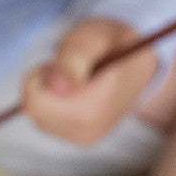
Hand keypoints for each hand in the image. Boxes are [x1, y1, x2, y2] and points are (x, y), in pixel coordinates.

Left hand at [22, 17, 157, 143]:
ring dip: (49, 92)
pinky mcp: (79, 139)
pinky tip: (77, 90)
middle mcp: (88, 132)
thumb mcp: (96, 36)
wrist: (140, 63)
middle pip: (34, 110)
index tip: (64, 62)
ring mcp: (84, 138)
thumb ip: (75, 56)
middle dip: (44, 84)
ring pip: (38, 115)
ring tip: (78, 77)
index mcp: (93, 110)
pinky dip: (54, 102)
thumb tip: (55, 86)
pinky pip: (46, 120)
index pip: (36, 103)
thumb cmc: (114, 43)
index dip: (43, 77)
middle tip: (71, 67)